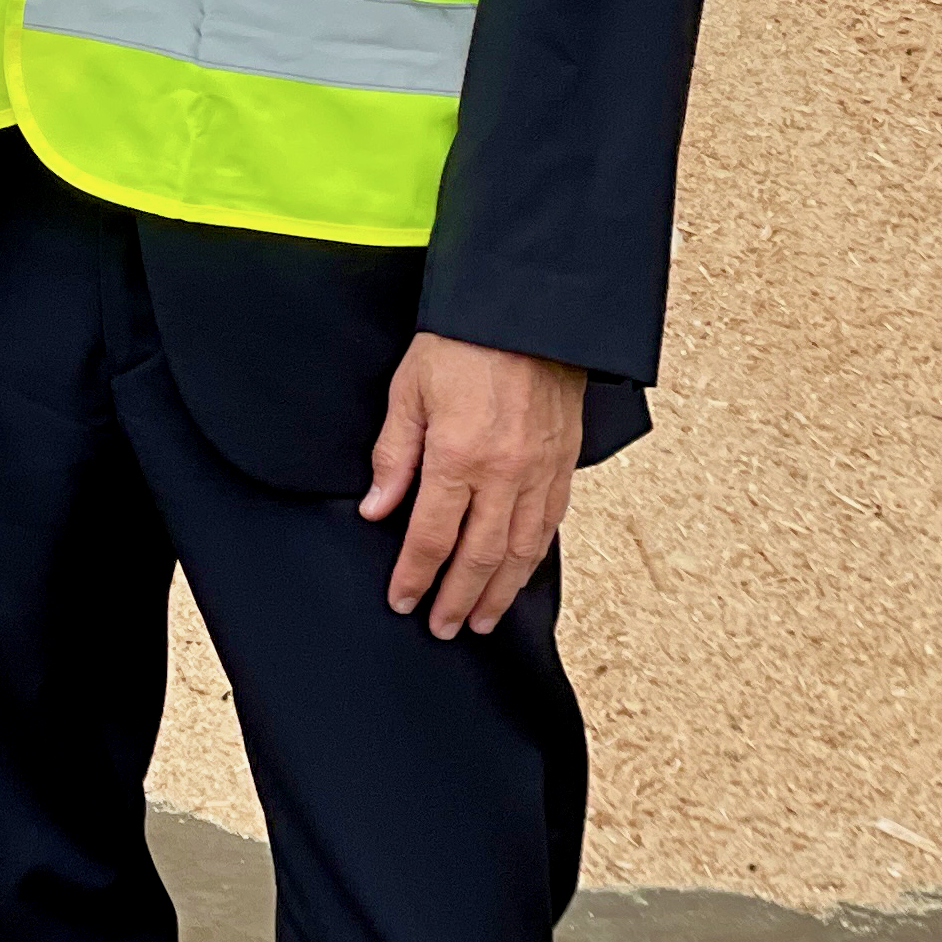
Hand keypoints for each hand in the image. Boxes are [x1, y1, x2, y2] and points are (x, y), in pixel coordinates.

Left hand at [361, 331, 584, 638]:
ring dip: (499, 592)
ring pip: (520, 551)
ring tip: (480, 619)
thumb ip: (394, 454)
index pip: (431, 535)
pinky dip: (532, 560)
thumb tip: (377, 508)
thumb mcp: (408, 390)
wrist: (528, 313)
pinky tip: (518, 575)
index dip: (415, 574)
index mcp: (458, 455)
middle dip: (457, 598)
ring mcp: (539, 474)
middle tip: (443, 628)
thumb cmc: (461, 343)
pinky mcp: (564, 466)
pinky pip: (549, 527)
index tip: (403, 600)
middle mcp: (504, 474)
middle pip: (479, 556)